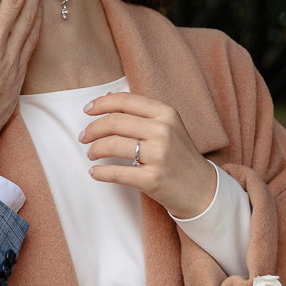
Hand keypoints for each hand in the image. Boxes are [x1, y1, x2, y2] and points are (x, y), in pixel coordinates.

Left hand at [79, 91, 215, 218]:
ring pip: (113, 145)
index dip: (101, 104)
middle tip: (84, 137)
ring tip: (91, 154)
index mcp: (166, 114)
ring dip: (94, 149)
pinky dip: (100, 172)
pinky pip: (117, 173)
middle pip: (114, 122)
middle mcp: (163, 131)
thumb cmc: (180, 156)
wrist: (202, 189)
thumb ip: (141, 112)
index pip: (125, 101)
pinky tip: (95, 172)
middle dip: (92, 129)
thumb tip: (107, 97)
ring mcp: (159, 155)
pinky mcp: (153, 179)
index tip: (87, 110)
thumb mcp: (168, 126)